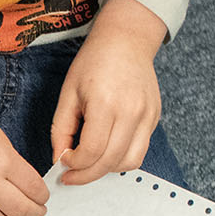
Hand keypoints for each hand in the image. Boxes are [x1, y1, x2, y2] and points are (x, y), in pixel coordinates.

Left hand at [52, 0, 167, 184]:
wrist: (127, 40)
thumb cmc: (93, 63)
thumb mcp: (67, 94)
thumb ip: (61, 130)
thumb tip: (59, 159)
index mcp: (106, 104)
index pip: (92, 151)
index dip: (74, 164)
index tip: (63, 161)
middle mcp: (132, 112)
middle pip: (110, 162)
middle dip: (86, 175)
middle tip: (70, 175)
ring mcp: (148, 116)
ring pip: (130, 162)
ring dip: (106, 169)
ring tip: (89, 163)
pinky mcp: (155, 117)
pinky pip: (140, 150)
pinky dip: (121, 158)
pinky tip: (105, 151)